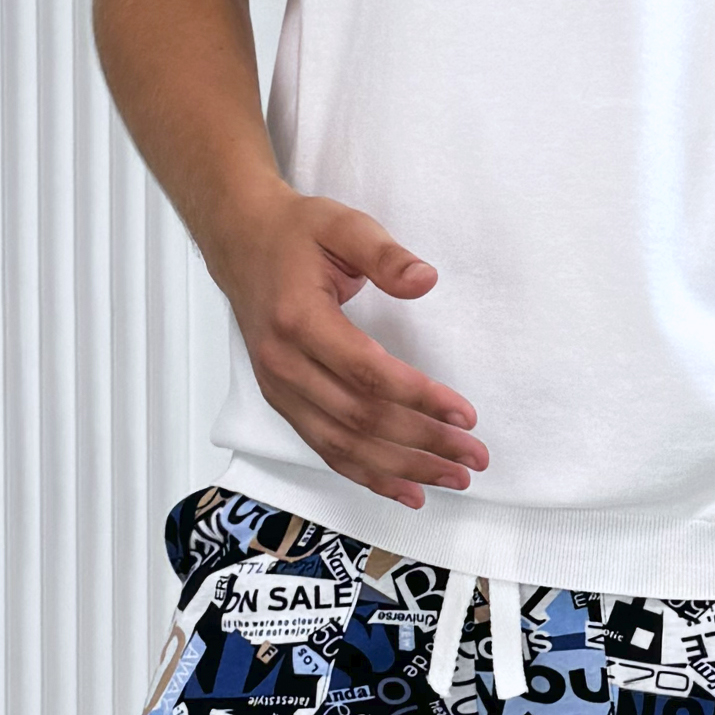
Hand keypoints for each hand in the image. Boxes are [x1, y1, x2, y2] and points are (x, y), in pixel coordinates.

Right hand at [213, 192, 488, 511]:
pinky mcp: (283, 401)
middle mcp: (284, 363)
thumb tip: (425, 280)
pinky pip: (326, 450)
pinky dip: (368, 475)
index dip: (419, 397)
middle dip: (423, 442)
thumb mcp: (342, 225)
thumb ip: (385, 255)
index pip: (367, 372)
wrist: (240, 242)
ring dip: (403, 469)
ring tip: (454, 477)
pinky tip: (407, 489)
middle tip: (475, 455)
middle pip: (360, 419)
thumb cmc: (295, 234)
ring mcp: (279, 388)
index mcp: (299, 319)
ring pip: (344, 445)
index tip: (464, 414)